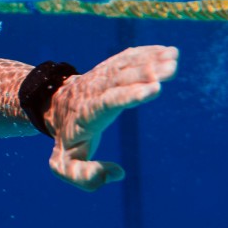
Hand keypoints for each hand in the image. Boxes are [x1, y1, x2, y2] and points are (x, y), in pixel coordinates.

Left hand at [46, 45, 177, 190]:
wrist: (53, 107)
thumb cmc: (66, 139)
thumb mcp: (65, 164)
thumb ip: (84, 176)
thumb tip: (117, 174)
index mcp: (87, 113)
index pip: (108, 102)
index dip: (129, 95)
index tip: (153, 89)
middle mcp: (94, 91)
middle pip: (119, 80)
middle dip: (144, 73)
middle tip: (170, 69)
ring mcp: (101, 77)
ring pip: (124, 66)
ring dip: (149, 60)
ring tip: (174, 56)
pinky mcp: (109, 70)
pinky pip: (127, 58)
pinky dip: (146, 53)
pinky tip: (168, 51)